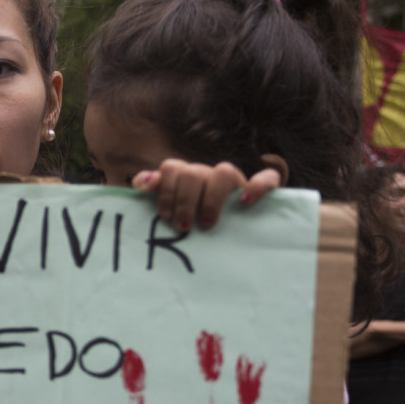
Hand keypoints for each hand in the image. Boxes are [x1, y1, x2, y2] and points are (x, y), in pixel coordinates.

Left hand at [130, 159, 281, 231]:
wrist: (235, 236)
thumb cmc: (197, 225)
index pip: (171, 167)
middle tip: (182, 226)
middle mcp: (209, 175)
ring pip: (223, 171)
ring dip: (212, 198)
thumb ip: (158, 195)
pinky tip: (245, 202)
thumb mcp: (176, 213)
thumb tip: (138, 183)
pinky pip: (266, 178)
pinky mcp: (260, 188)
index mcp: (186, 178)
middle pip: (193, 172)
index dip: (164, 188)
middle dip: (184, 201)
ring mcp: (235, 181)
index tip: (162, 214)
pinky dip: (257, 187)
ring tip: (207, 223)